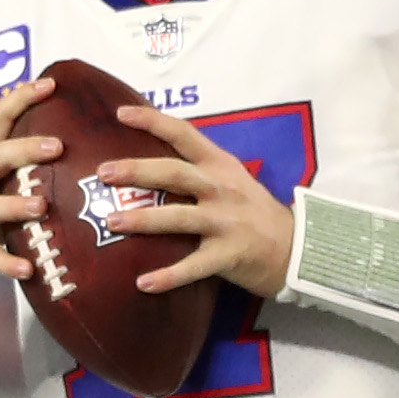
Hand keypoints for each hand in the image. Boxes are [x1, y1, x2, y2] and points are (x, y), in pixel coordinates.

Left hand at [106, 100, 295, 296]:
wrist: (296, 248)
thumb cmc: (254, 212)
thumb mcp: (232, 180)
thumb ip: (198, 170)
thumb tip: (149, 163)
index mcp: (220, 166)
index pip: (184, 134)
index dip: (153, 121)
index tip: (121, 113)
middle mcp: (221, 189)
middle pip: (174, 173)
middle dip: (136, 171)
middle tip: (102, 173)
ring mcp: (226, 222)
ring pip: (178, 217)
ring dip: (143, 220)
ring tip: (111, 222)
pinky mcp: (229, 254)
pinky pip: (193, 266)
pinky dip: (168, 276)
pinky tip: (143, 283)